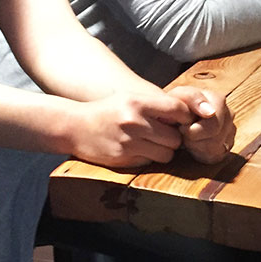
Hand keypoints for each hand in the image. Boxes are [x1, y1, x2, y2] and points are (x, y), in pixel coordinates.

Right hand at [69, 88, 191, 167]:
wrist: (75, 126)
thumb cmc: (107, 110)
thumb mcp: (130, 99)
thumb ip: (155, 105)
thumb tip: (185, 113)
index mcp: (139, 103)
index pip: (177, 109)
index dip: (185, 116)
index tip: (182, 120)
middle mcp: (135, 122)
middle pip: (175, 138)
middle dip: (174, 138)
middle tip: (166, 135)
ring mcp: (129, 143)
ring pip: (165, 154)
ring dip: (163, 151)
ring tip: (154, 143)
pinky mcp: (123, 159)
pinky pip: (149, 162)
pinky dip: (148, 158)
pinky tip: (138, 150)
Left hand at [167, 86, 235, 163]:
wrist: (176, 115)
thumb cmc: (177, 105)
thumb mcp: (179, 95)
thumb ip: (193, 98)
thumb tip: (211, 112)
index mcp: (219, 100)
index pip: (214, 125)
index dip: (194, 131)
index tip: (181, 128)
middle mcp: (229, 114)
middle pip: (216, 139)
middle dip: (195, 140)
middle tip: (183, 134)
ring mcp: (230, 131)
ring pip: (216, 149)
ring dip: (197, 147)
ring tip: (188, 137)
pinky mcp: (227, 145)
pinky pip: (215, 157)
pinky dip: (201, 154)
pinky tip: (195, 144)